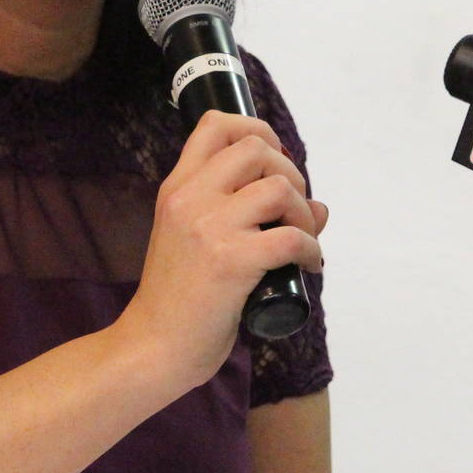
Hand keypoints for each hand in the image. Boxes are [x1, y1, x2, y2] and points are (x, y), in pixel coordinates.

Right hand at [118, 111, 328, 390]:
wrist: (153, 347)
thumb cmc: (178, 300)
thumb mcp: (194, 241)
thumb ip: (243, 217)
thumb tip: (318, 207)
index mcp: (176, 188)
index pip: (215, 126)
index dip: (257, 130)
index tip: (275, 159)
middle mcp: (190, 198)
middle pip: (256, 149)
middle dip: (290, 173)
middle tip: (293, 210)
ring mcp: (210, 227)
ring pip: (279, 187)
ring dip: (304, 212)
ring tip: (302, 239)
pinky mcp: (232, 261)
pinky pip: (291, 238)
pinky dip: (312, 250)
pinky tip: (309, 266)